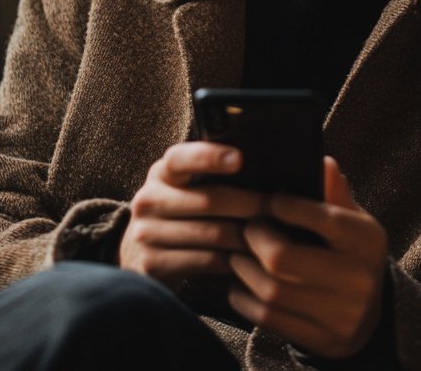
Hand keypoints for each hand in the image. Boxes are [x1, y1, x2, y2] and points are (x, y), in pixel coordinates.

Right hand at [119, 141, 267, 286]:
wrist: (140, 253)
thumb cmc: (182, 212)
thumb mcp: (186, 187)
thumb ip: (211, 175)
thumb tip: (265, 167)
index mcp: (162, 172)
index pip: (181, 157)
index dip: (210, 157)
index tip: (240, 159)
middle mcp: (149, 199)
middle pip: (208, 199)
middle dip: (249, 203)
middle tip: (280, 208)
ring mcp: (146, 233)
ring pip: (211, 233)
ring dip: (247, 236)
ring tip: (275, 234)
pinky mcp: (152, 264)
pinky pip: (204, 261)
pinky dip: (233, 261)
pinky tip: (252, 259)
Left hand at [228, 157, 388, 359]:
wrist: (368, 319)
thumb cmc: (351, 254)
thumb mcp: (353, 221)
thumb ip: (335, 194)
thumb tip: (324, 162)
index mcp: (366, 240)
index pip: (318, 216)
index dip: (283, 204)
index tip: (270, 199)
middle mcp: (358, 278)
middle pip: (281, 257)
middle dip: (255, 237)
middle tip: (248, 226)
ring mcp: (340, 314)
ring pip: (269, 289)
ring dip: (243, 268)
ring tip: (239, 252)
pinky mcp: (320, 339)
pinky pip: (266, 318)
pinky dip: (244, 297)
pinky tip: (242, 283)